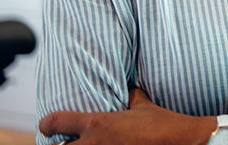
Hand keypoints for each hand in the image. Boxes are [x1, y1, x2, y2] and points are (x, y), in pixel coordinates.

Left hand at [38, 89, 213, 144]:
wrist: (180, 142)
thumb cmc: (162, 124)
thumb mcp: (143, 104)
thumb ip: (129, 95)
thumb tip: (127, 88)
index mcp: (97, 123)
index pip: (55, 122)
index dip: (46, 124)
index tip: (47, 126)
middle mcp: (93, 144)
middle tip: (63, 143)